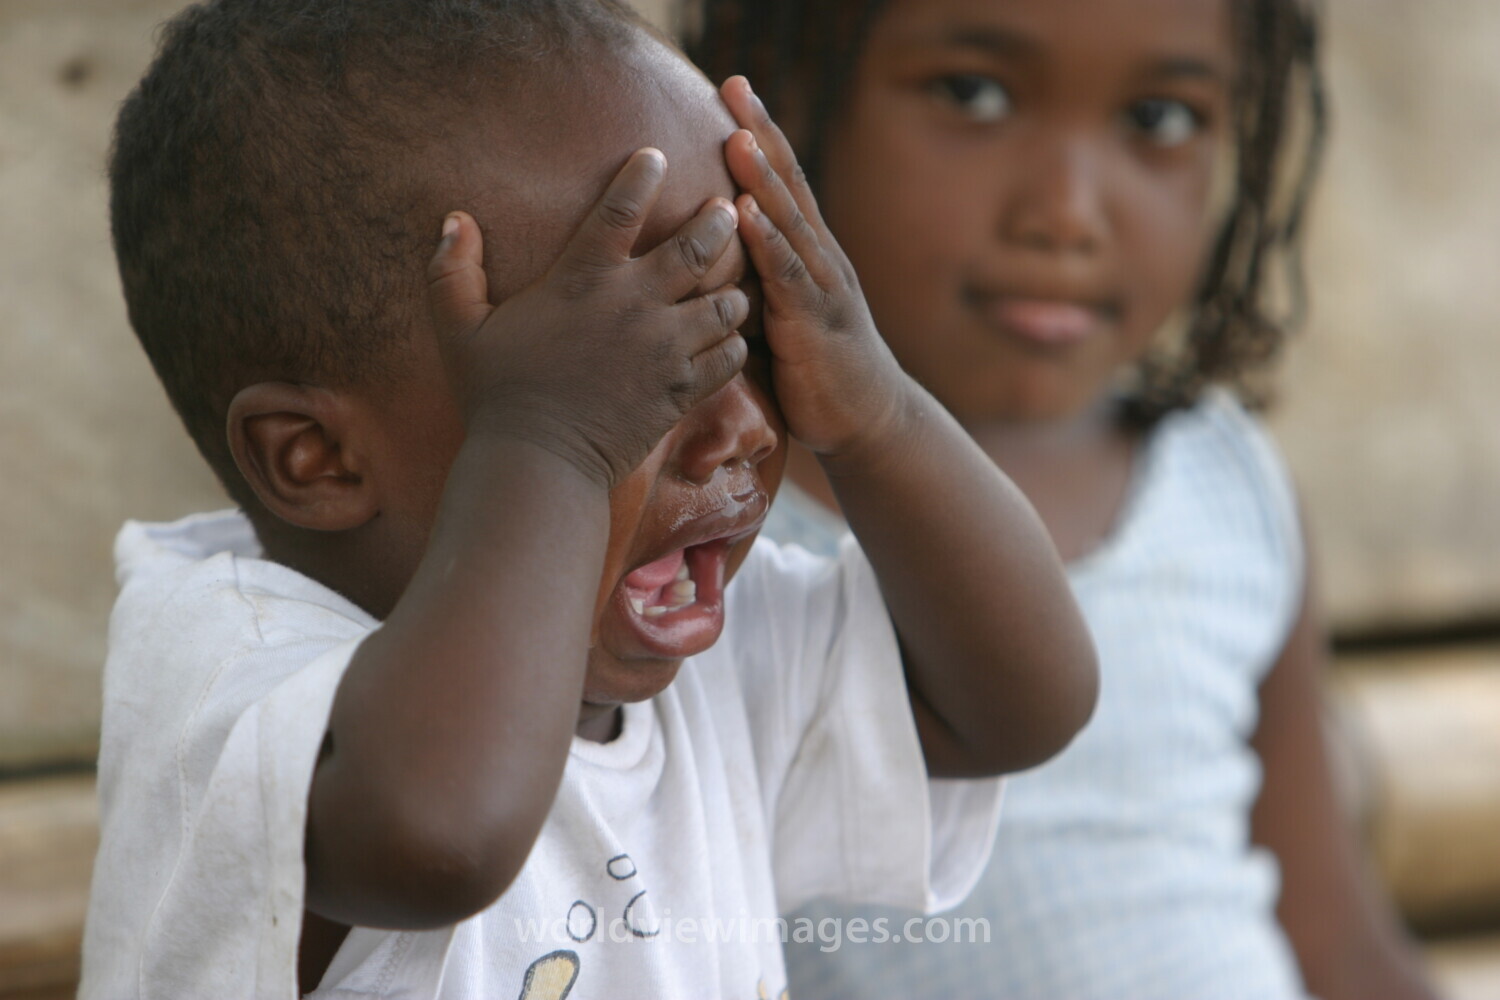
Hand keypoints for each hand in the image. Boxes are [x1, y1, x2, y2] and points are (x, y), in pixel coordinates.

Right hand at [426, 148, 749, 487]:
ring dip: (732, 291)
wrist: (539, 463)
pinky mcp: (682, 389)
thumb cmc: (495, 396)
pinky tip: (726, 341)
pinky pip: (730, 356)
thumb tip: (453, 220)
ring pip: (726, 303)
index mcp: (582, 279)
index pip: (620, 208)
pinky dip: (733, 344)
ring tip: (731, 285)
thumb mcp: (460, 330)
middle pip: (697, 247)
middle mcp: (633, 305)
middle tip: (726, 212)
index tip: (658, 156)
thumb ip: (452, 271)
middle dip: (717, 224)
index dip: (643, 175)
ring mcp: (665, 348)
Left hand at [720, 76, 907, 459]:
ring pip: (789, 222)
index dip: (759, 136)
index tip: (731, 91)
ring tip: (736, 137)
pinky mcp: (814, 323)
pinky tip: (745, 215)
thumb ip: (744, 286)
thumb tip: (695, 267)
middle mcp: (819, 259)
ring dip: (762, 179)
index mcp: (807, 254)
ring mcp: (821, 288)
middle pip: (787, 185)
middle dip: (759, 134)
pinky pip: (788, 276)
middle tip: (734, 86)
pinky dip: (767, 242)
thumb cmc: (815, 372)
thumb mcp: (773, 319)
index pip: (781, 183)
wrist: (868, 422)